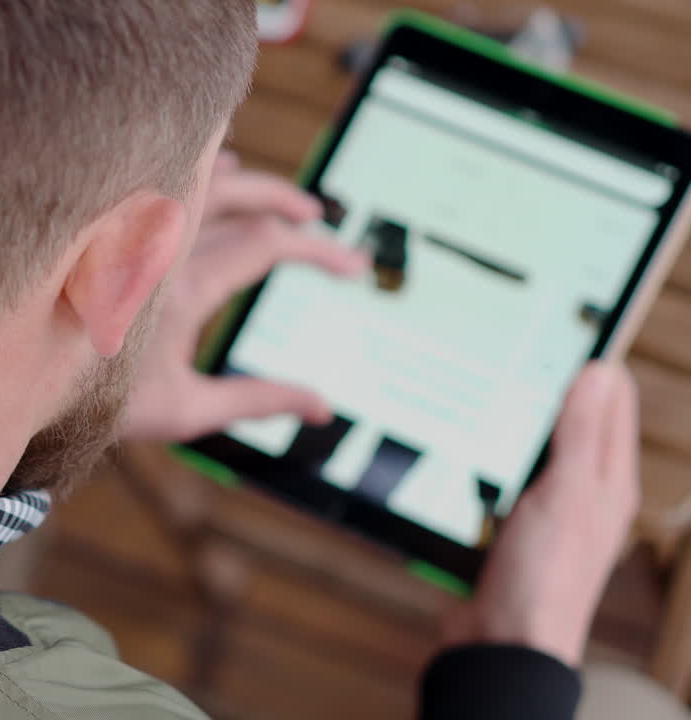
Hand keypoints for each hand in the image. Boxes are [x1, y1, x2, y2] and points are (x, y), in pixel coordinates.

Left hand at [122, 151, 367, 440]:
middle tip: (322, 220)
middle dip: (290, 204)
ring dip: (249, 182)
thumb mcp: (185, 411)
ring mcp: (129, 228)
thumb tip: (321, 408)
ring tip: (280, 197)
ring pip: (200, 178)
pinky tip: (219, 169)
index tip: (350, 267)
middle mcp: (157, 245)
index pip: (267, 244)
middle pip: (242, 197)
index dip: (319, 250)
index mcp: (183, 288)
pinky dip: (198, 169)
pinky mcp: (109, 225)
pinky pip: (159, 176)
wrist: (23, 379)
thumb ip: (255, 401)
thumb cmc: (100, 401)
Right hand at [441, 362, 639, 665]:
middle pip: (571, 420)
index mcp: (610, 481)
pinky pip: (504, 474)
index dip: (593, 364)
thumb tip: (597, 373)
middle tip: (522, 348)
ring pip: (533, 445)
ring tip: (494, 386)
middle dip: (551, 385)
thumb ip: (579, 434)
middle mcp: (583, 491)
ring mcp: (546, 508)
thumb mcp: (566, 493)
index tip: (567, 326)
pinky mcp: (511, 523)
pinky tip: (470, 444)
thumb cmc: (544, 579)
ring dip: (517, 421)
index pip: (611, 402)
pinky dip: (491, 454)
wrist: (503, 640)